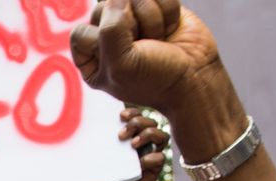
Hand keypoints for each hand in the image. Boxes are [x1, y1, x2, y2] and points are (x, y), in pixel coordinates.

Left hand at [70, 0, 220, 114]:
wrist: (196, 78)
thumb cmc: (156, 79)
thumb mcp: (122, 65)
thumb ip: (109, 30)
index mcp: (91, 58)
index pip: (80, 32)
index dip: (102, 39)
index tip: (121, 56)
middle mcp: (109, 36)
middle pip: (106, 8)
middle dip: (131, 26)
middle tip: (144, 46)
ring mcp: (134, 20)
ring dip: (152, 19)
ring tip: (158, 40)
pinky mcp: (157, 8)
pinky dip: (168, 11)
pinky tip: (170, 29)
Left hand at [85, 108, 168, 180]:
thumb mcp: (90, 165)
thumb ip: (89, 151)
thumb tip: (76, 136)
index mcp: (125, 142)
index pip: (136, 118)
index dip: (132, 112)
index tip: (120, 115)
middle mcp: (139, 148)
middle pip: (150, 123)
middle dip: (139, 121)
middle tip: (122, 134)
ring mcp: (146, 160)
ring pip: (161, 137)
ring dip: (149, 134)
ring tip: (132, 144)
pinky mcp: (150, 175)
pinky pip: (160, 160)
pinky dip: (154, 157)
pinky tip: (142, 160)